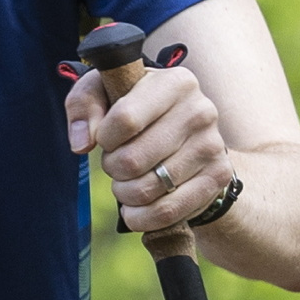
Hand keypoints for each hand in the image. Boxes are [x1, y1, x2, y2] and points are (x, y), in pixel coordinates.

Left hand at [65, 48, 231, 237]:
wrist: (188, 137)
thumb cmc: (138, 111)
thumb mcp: (105, 93)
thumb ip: (84, 104)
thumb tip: (82, 143)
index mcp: (175, 82)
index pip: (125, 119)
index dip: (105, 138)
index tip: (107, 138)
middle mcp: (201, 111)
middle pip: (132, 160)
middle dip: (113, 168)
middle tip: (117, 164)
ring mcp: (212, 146)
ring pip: (146, 189)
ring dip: (125, 193)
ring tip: (128, 181)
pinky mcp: (217, 178)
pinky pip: (167, 212)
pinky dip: (141, 217)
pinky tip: (136, 208)